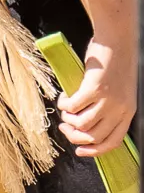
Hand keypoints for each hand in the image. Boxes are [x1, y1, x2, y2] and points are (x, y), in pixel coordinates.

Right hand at [60, 38, 133, 157]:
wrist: (119, 41)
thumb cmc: (115, 63)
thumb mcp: (117, 92)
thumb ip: (106, 108)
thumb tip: (83, 123)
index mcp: (128, 112)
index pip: (112, 141)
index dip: (94, 151)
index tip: (79, 151)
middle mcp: (120, 109)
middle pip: (93, 136)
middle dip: (74, 136)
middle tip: (65, 127)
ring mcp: (108, 100)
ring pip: (81, 123)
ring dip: (68, 119)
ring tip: (65, 108)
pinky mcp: (94, 89)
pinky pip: (73, 105)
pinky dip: (64, 104)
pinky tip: (63, 96)